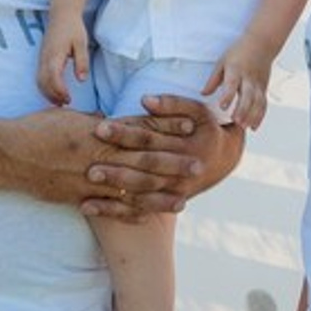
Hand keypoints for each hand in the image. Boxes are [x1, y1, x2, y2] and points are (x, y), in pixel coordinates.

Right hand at [36, 11, 89, 106]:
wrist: (61, 14)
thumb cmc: (73, 28)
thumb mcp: (82, 43)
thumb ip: (82, 62)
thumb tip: (81, 80)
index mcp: (55, 54)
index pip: (53, 77)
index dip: (59, 90)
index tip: (69, 99)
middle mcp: (45, 58)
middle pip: (43, 82)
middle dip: (53, 95)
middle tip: (67, 103)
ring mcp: (41, 59)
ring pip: (39, 81)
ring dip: (47, 94)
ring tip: (61, 102)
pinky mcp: (42, 59)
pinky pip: (39, 77)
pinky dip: (45, 88)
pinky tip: (55, 93)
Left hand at [81, 96, 244, 217]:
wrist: (223, 160)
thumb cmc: (206, 129)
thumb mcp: (198, 112)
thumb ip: (173, 104)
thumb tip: (145, 100)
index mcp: (185, 146)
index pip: (149, 137)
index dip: (125, 133)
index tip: (100, 127)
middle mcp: (178, 172)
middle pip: (141, 168)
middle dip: (115, 167)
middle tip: (89, 165)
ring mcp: (171, 191)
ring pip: (138, 193)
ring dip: (111, 191)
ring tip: (86, 185)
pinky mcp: (162, 203)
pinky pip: (135, 210)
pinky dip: (112, 211)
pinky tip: (88, 207)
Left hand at [204, 40, 270, 130]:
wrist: (261, 43)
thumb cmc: (239, 51)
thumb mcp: (222, 61)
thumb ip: (213, 79)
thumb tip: (203, 94)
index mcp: (236, 69)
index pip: (232, 83)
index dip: (228, 95)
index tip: (223, 106)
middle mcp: (248, 78)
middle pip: (248, 95)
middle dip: (243, 109)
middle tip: (236, 122)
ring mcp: (258, 84)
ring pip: (258, 102)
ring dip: (252, 115)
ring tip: (245, 127)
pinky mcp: (264, 88)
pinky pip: (263, 104)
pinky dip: (260, 116)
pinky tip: (253, 127)